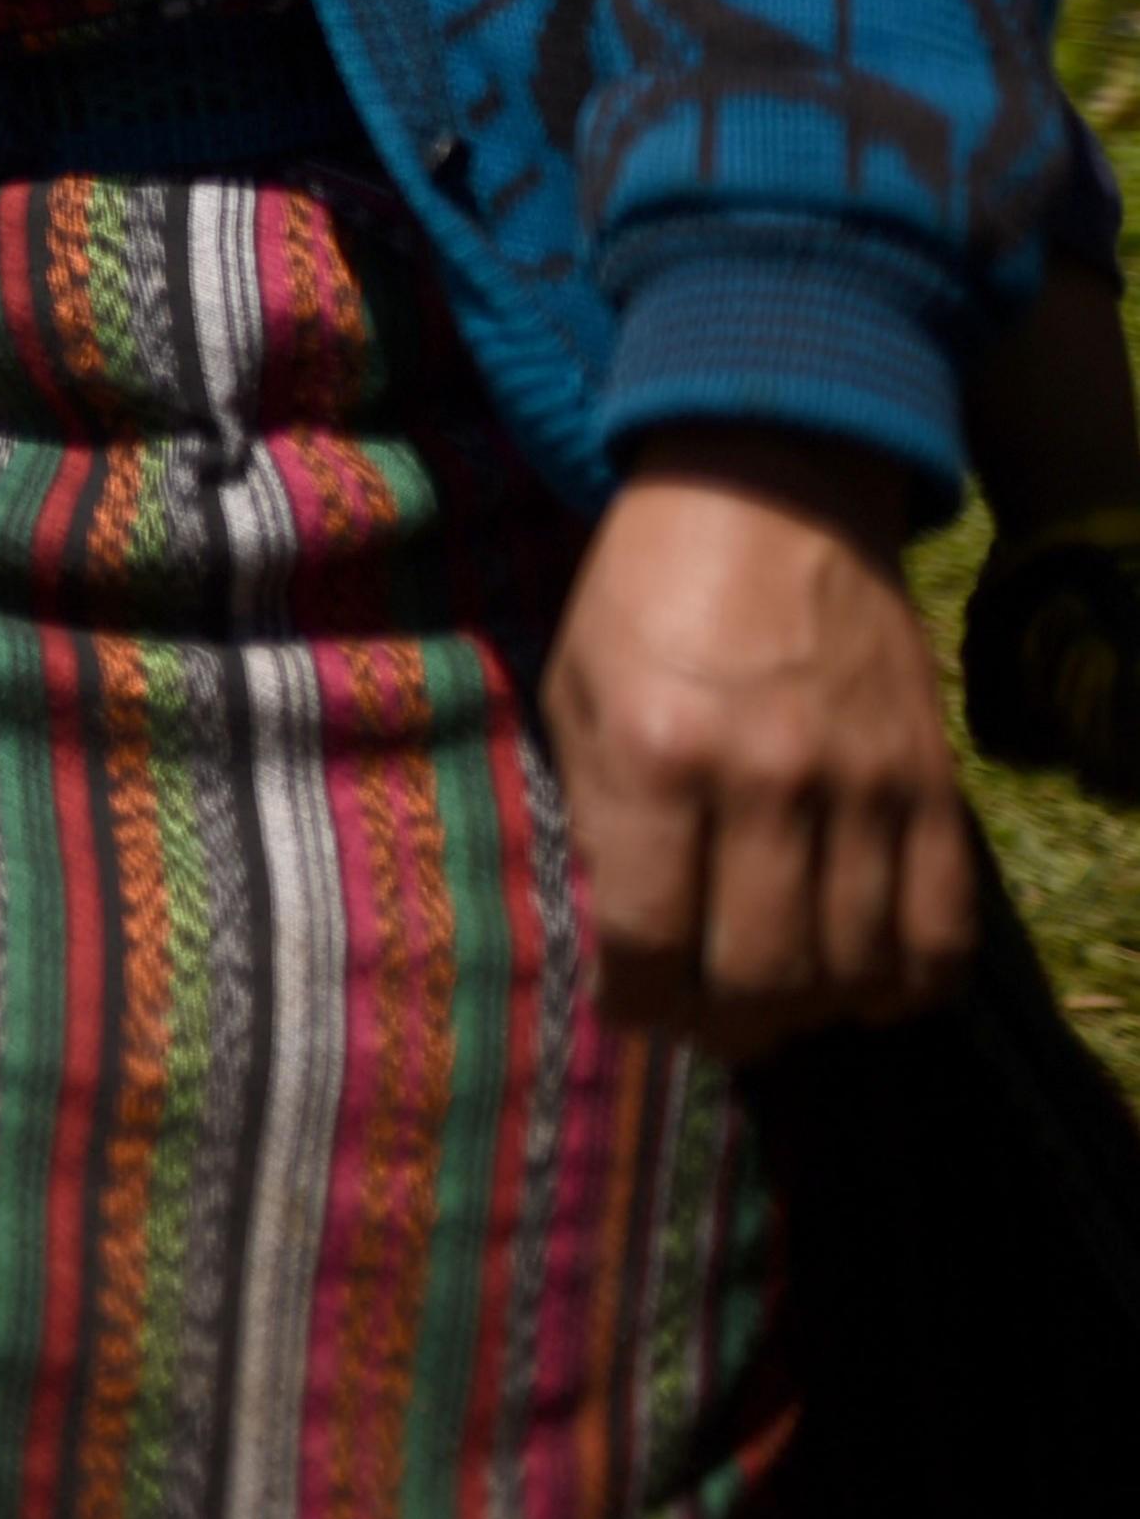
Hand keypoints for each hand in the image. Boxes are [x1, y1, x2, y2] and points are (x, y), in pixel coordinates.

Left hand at [546, 423, 976, 1056]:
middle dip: (724, 1028)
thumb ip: (596, 812)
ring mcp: (863, 783)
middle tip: (706, 1023)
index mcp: (654, 753)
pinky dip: (907, 983)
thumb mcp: (576, 689)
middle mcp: (764, 779)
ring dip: (810, 1014)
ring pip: (852, 968)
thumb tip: (627, 937)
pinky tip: (865, 986)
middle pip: (760, 977)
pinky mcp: (932, 780)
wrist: (769, 490)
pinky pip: (942, 927)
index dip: (639, 1003)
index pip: (649, 939)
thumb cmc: (643, 591)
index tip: (634, 1009)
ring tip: (774, 1006)